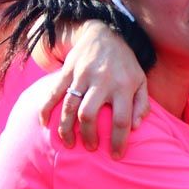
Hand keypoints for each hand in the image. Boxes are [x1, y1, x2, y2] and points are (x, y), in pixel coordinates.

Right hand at [38, 20, 148, 157]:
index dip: (118, 141)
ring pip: (68, 107)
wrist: (105, 33)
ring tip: (69, 143)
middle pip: (89, 115)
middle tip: (90, 148)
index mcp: (124, 86)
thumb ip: (142, 104)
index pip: (121, 120)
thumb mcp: (141, 80)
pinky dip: (46, 110)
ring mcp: (82, 76)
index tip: (116, 156)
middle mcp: (102, 81)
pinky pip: (53, 93)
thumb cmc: (126, 63)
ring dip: (66, 129)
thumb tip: (136, 127)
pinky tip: (45, 125)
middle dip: (88, 136)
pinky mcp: (67, 71)